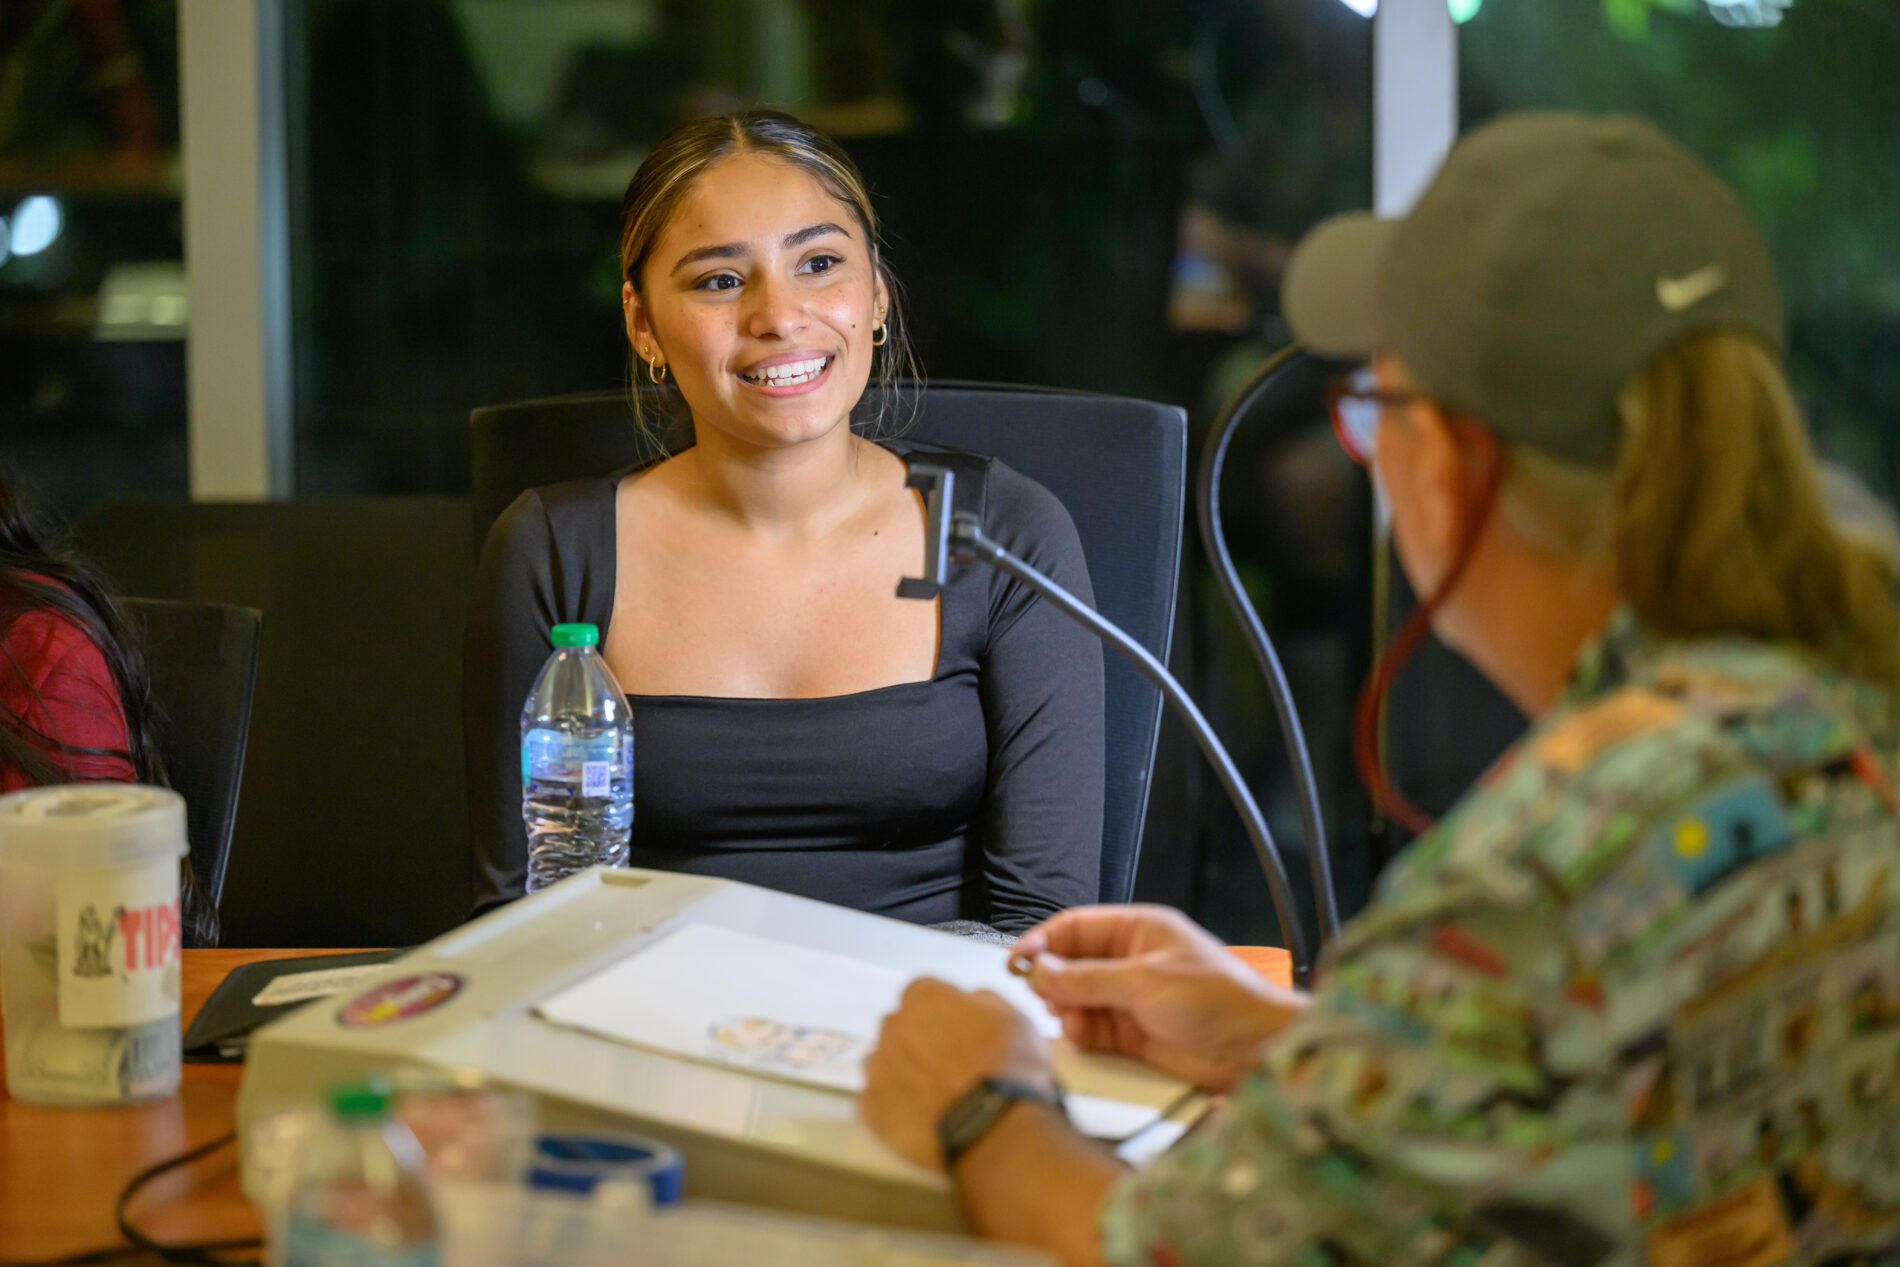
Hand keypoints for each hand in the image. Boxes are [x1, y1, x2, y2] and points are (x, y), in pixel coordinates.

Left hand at [861, 978, 1053, 1170]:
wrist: (992, 1128)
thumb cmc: (1008, 1070)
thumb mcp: (1016, 1019)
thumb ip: (984, 1001)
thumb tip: (970, 1001)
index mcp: (927, 998)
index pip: (923, 992)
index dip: (941, 1011)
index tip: (957, 1030)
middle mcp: (894, 1025)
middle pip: (899, 1025)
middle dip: (918, 1038)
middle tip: (948, 1064)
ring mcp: (878, 1067)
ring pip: (883, 1061)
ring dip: (902, 1071)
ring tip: (933, 1095)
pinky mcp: (871, 1107)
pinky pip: (876, 1100)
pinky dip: (893, 1106)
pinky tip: (919, 1118)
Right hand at [1017, 904, 1306, 1090]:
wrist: (1258, 1051)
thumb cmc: (1220, 1000)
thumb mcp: (1147, 981)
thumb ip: (1089, 978)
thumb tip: (1041, 971)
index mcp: (1140, 931)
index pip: (1078, 927)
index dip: (1044, 941)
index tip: (1017, 959)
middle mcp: (1132, 962)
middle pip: (1073, 964)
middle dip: (1053, 978)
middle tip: (1039, 994)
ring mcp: (1133, 998)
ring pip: (1079, 999)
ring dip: (1066, 1008)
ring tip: (1067, 1017)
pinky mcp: (1135, 1035)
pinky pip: (1093, 1029)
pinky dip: (1081, 1032)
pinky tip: (1082, 1034)